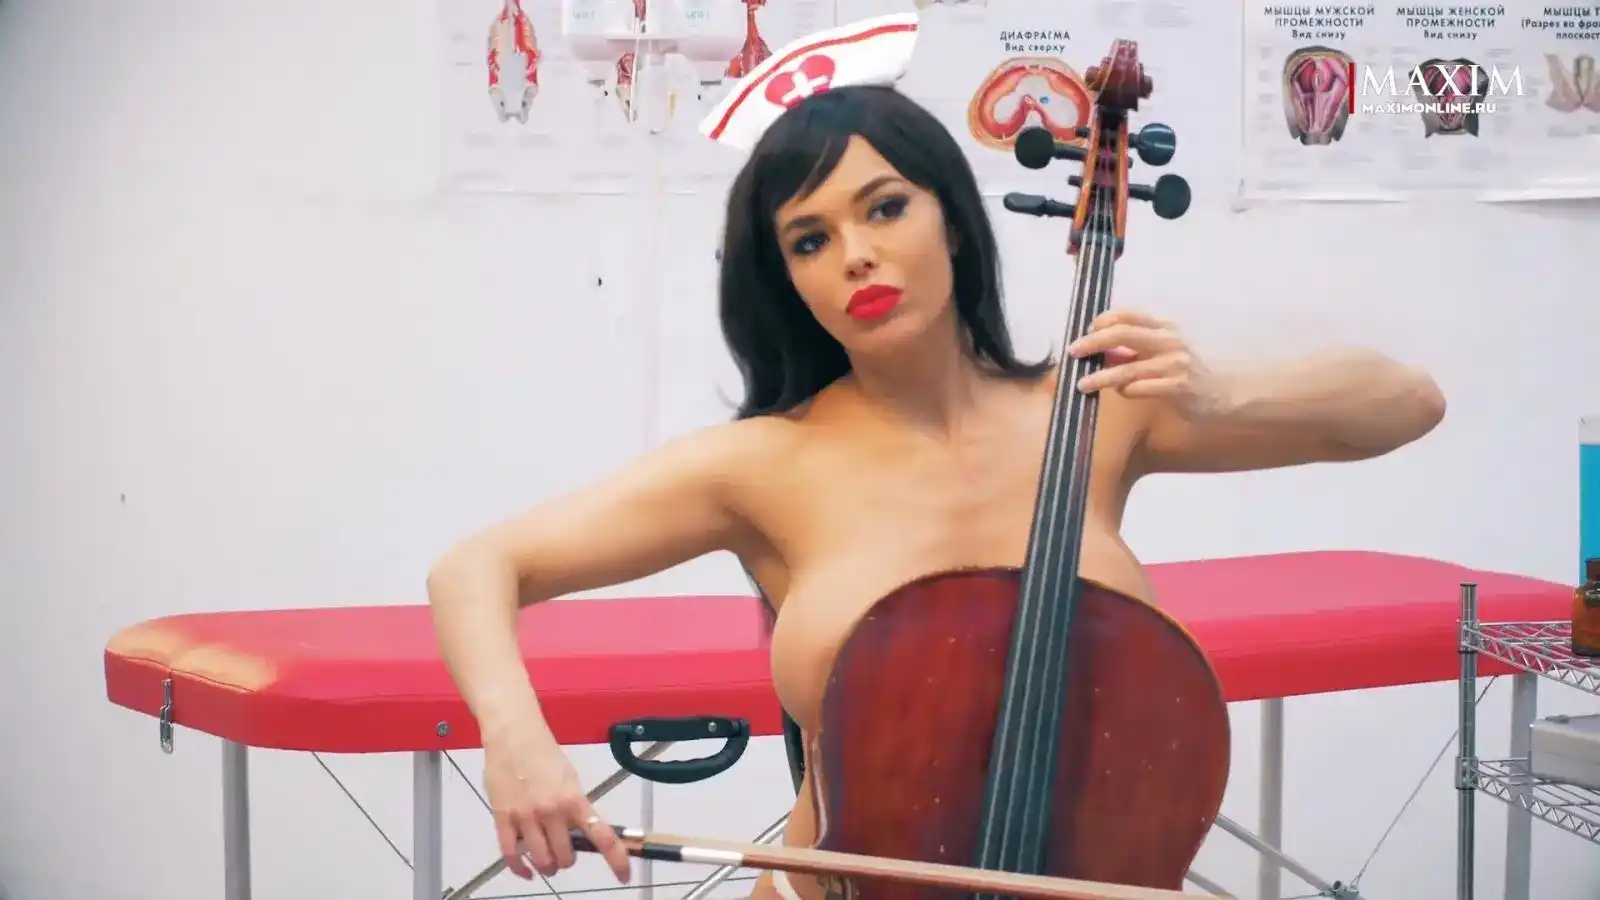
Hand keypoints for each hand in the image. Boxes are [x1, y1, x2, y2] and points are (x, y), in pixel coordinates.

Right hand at [482, 716, 630, 882]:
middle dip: (567, 859)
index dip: (616, 859)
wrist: (513, 735)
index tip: (624, 876)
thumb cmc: (544, 754)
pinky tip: (526, 870)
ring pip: (541, 860)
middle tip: (565, 851)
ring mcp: (526, 817)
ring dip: (548, 865)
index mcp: (573, 800)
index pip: (601, 836)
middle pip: (566, 856)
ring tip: (547, 859)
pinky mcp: (503, 818)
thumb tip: (582, 832)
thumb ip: (575, 807)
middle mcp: (551, 811)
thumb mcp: (569, 779)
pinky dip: (520, 868)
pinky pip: (511, 855)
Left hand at [1067, 310, 1224, 417]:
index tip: (1087, 330)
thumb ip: (1136, 347)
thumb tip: (1101, 349)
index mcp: (1165, 326)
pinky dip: (1124, 390)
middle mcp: (1170, 340)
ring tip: (1083, 384)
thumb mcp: (1164, 350)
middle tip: (1074, 352)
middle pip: (1123, 334)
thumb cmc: (1187, 370)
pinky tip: (1121, 392)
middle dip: (1093, 342)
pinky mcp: (1177, 387)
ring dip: (1100, 376)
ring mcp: (1174, 363)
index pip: (1129, 314)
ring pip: (1127, 367)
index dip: (1104, 319)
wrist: (1224, 392)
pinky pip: (1139, 388)